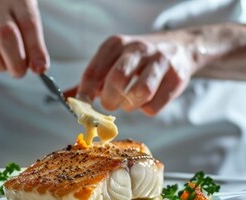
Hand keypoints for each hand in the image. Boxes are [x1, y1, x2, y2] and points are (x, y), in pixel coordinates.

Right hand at [0, 0, 48, 76]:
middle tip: (19, 71)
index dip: (35, 50)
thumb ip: (35, 48)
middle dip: (16, 60)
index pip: (29, 24)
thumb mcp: (28, 32)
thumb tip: (39, 68)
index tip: (40, 69)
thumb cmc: (11, 27)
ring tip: (1, 65)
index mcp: (17, 1)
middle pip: (5, 34)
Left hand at [70, 34, 198, 115]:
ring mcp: (159, 61)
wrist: (178, 49)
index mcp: (115, 44)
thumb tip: (67, 98)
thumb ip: (91, 80)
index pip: (93, 71)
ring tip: (129, 102)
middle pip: (117, 80)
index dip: (85, 93)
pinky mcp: (175, 77)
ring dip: (130, 105)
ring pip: (140, 92)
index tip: (83, 107)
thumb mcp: (113, 61)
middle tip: (111, 104)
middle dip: (110, 100)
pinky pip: (154, 105)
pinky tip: (146, 101)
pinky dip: (146, 109)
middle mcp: (137, 48)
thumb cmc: (138, 60)